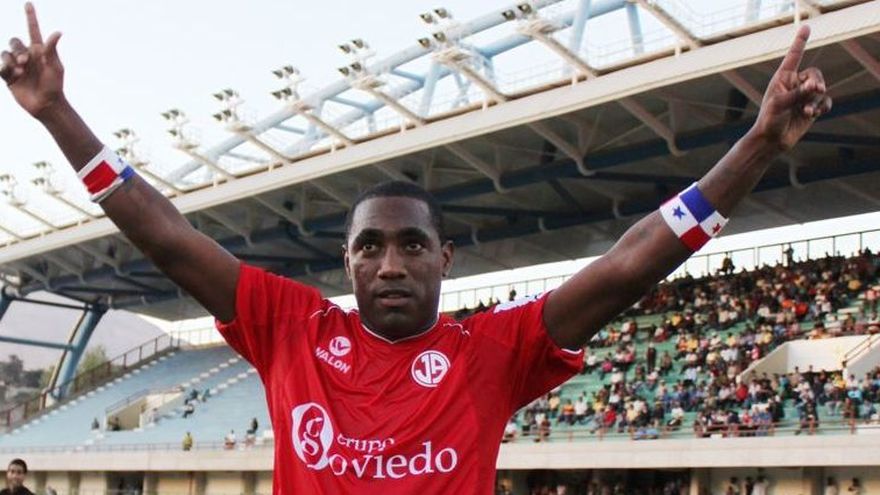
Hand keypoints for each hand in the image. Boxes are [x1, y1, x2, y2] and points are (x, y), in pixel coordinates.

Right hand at [0, 2, 63, 118]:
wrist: (46, 105)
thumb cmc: (55, 86)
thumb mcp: (55, 67)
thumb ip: (51, 49)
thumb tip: (58, 32)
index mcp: (39, 51)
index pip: (33, 29)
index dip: (30, 16)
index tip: (28, 3)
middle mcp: (27, 55)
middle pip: (14, 41)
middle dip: (17, 49)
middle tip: (24, 63)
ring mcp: (16, 65)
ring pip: (5, 52)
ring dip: (10, 61)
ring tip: (19, 72)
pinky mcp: (8, 76)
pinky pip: (0, 66)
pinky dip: (5, 68)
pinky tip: (13, 76)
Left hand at [752, 25, 831, 149]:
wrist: (771, 141)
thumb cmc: (769, 120)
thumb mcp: (780, 104)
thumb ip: (798, 93)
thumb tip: (817, 87)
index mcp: (782, 78)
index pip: (794, 56)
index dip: (800, 42)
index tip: (806, 27)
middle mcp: (794, 84)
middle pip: (815, 74)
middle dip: (816, 82)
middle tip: (815, 90)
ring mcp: (804, 96)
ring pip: (821, 90)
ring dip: (816, 100)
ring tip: (806, 111)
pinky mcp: (811, 108)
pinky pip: (825, 101)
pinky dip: (822, 107)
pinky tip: (813, 114)